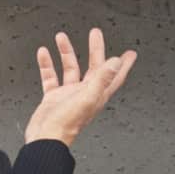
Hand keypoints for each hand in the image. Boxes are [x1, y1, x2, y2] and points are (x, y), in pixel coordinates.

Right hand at [24, 28, 135, 148]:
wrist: (45, 139)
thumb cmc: (66, 124)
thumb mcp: (87, 98)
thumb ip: (102, 79)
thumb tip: (116, 62)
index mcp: (97, 94)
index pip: (115, 76)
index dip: (124, 65)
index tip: (130, 53)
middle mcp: (85, 93)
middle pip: (93, 67)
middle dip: (95, 49)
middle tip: (95, 34)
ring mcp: (68, 95)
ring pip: (70, 68)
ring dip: (66, 52)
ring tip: (61, 37)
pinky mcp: (53, 97)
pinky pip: (51, 76)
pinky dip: (47, 64)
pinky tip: (44, 54)